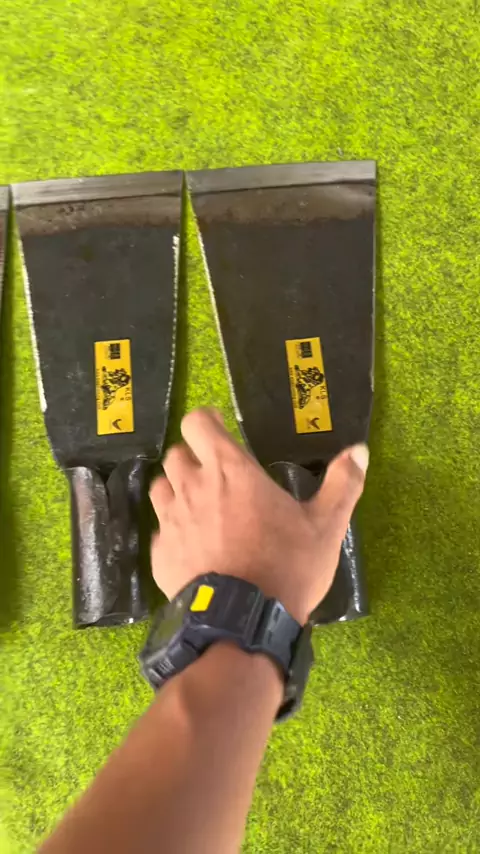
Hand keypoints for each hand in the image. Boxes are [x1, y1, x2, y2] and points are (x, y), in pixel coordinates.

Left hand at [150, 408, 368, 624]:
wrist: (242, 623)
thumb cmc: (286, 565)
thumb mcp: (326, 526)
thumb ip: (343, 484)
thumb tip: (360, 450)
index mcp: (230, 470)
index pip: (198, 424)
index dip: (206, 422)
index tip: (219, 429)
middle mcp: (192, 488)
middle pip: (176, 454)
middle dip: (192, 457)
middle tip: (215, 473)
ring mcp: (170, 522)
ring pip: (161, 489)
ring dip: (176, 490)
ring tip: (199, 507)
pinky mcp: (159, 555)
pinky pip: (159, 532)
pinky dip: (172, 532)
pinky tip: (192, 548)